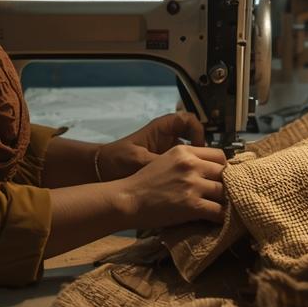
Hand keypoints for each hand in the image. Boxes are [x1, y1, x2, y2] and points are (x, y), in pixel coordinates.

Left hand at [92, 112, 206, 180]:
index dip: (197, 131)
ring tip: (200, 178)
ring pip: (192, 152)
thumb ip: (159, 163)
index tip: (197, 147)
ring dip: (198, 164)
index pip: (188, 120)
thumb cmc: (117, 159)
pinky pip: (185, 165)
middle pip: (195, 137)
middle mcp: (168, 136)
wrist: (102, 170)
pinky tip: (190, 185)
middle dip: (202, 152)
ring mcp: (169, 150)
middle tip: (205, 167)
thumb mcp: (139, 160)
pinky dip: (190, 173)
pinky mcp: (168, 164)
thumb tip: (180, 172)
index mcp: (162, 128)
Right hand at [113, 145, 227, 228]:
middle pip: (225, 173)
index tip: (219, 179)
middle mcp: (191, 164)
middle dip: (225, 184)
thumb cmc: (143, 183)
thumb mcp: (165, 161)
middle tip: (221, 195)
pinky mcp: (192, 205)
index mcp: (184, 151)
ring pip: (225, 192)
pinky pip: (219, 211)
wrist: (127, 200)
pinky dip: (221, 217)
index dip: (222, 168)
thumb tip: (208, 171)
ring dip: (224, 201)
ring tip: (219, 208)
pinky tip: (216, 220)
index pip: (219, 155)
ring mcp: (192, 184)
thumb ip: (186, 162)